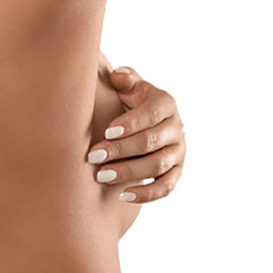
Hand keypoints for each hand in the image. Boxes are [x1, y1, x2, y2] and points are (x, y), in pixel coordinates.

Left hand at [87, 68, 186, 203]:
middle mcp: (177, 128)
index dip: (130, 123)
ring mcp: (178, 152)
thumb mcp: (130, 88)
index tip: (107, 131)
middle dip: (121, 150)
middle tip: (94, 156)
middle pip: (150, 141)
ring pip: (157, 166)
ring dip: (129, 172)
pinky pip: (165, 188)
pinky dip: (146, 194)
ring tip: (102, 176)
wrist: (145, 126)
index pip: (151, 114)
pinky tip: (123, 196)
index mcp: (166, 104)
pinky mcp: (176, 173)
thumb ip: (125, 79)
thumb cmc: (131, 105)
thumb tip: (118, 77)